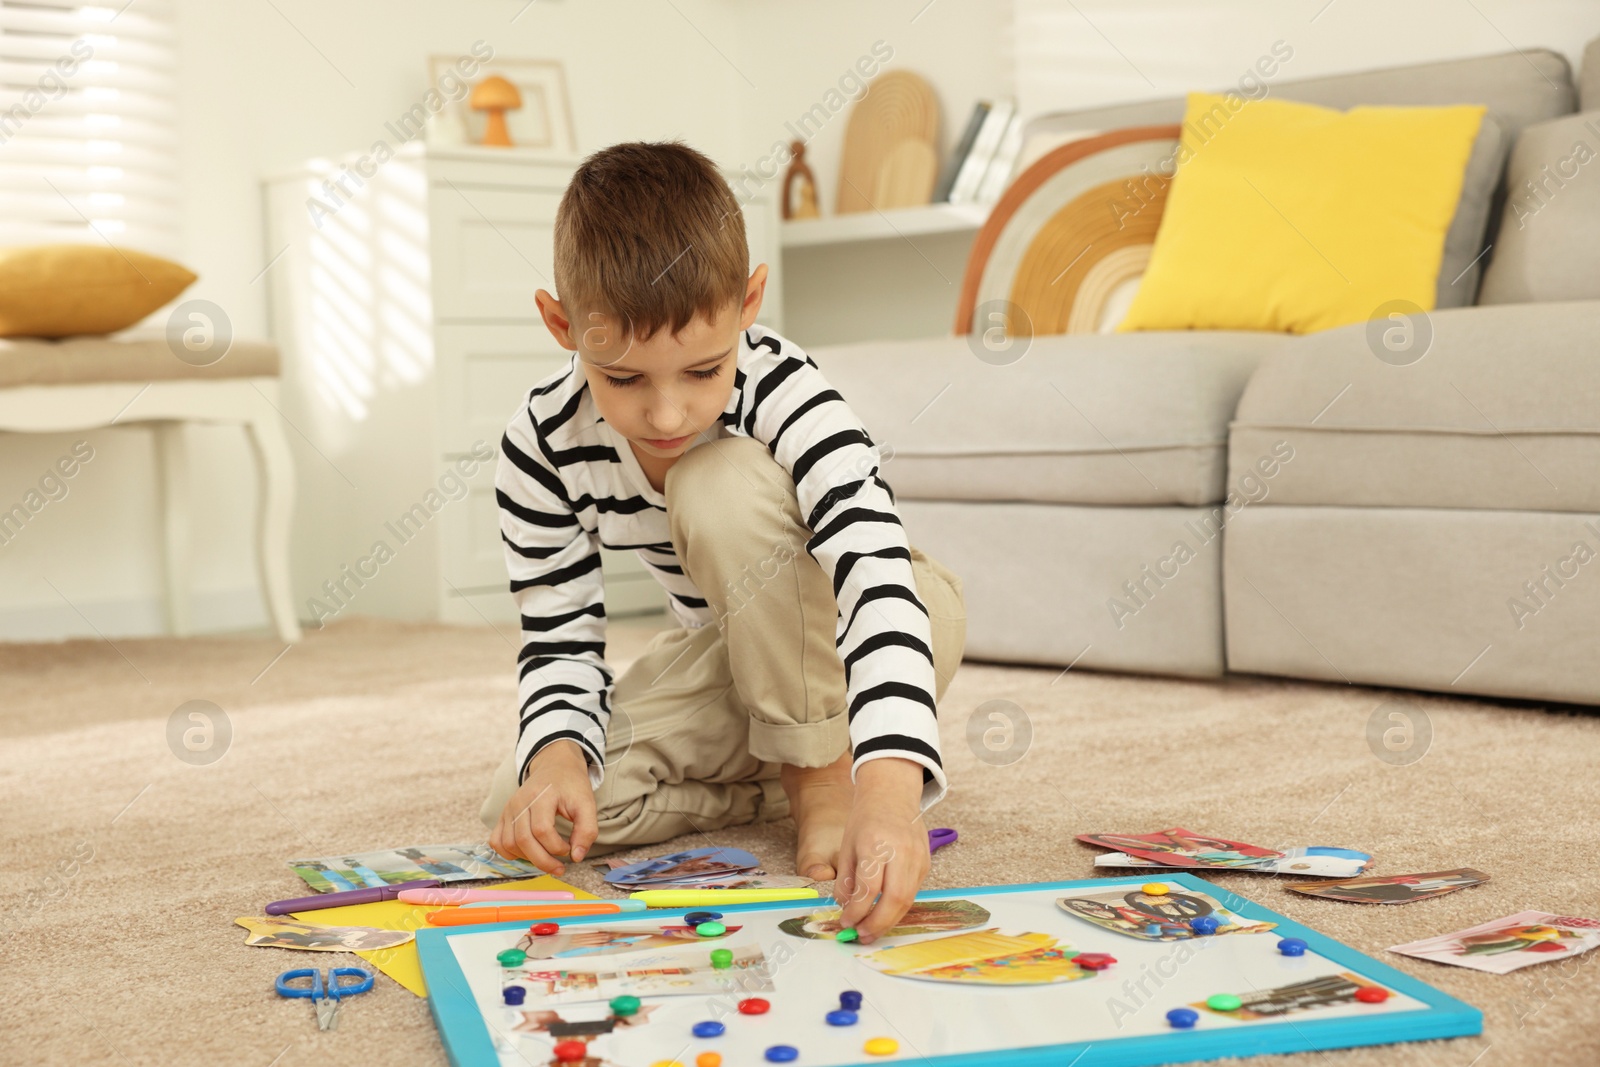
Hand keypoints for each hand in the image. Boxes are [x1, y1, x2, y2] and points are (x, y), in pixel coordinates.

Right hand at [488, 740, 597, 875]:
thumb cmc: (571, 786)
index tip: (570, 848)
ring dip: (527, 858)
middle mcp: (520, 801)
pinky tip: (527, 853)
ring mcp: (508, 808)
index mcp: (541, 796)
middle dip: (543, 861)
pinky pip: (497, 840)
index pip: (542, 830)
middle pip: (523, 840)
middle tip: (560, 868)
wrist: (555, 766)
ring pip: (508, 844)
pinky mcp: (503, 815)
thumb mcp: (587, 804)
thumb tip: (576, 857)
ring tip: (546, 858)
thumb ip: (587, 830)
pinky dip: (509, 853)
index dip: (556, 847)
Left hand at [833, 757, 929, 943]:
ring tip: (871, 931)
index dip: (857, 911)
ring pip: (907, 900)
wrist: (892, 795)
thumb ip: (847, 881)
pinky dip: (898, 907)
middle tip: (862, 936)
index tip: (845, 923)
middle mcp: (901, 852)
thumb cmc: (866, 819)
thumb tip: (846, 910)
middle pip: (895, 899)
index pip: (869, 888)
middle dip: (877, 924)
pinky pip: (912, 892)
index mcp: (876, 844)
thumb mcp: (847, 846)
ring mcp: (918, 858)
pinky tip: (884, 913)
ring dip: (888, 920)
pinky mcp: (926, 863)